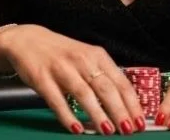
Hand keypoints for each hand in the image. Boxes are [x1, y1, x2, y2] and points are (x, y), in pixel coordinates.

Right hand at [0, 24, 143, 134]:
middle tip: (129, 129)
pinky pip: (57, 100)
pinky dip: (68, 116)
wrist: (28, 40)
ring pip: (84, 94)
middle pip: (105, 88)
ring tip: (108, 131)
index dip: (132, 103)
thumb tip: (125, 104)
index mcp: (97, 56)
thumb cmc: (63, 54)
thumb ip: (103, 77)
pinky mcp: (43, 78)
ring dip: (98, 114)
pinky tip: (77, 128)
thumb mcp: (87, 58)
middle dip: (120, 111)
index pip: (120, 81)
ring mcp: (62, 69)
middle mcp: (82, 60)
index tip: (141, 121)